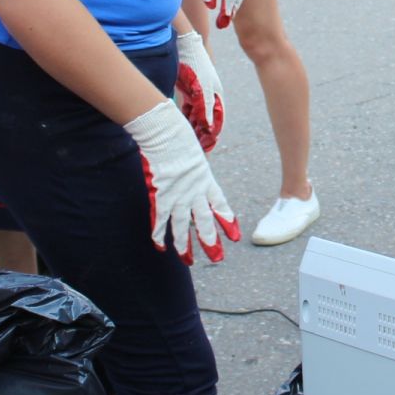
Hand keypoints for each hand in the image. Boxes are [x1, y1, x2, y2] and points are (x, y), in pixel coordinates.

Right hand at [125, 99, 239, 263]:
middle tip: (217, 258)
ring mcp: (178, 195)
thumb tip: (194, 168)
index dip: (227, 221)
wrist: (166, 134)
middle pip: (204, 221)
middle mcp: (195, 192)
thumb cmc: (179, 138)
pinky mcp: (162, 195)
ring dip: (184, 244)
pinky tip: (161, 247)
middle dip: (210, 241)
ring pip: (182, 226)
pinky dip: (160, 233)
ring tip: (188, 260)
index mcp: (206, 181)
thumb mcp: (195, 154)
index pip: (220, 205)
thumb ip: (196, 167)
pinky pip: (161, 219)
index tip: (234, 236)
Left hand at [175, 30, 225, 150]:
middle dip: (202, 135)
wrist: (187, 45)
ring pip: (196, 116)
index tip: (207, 150)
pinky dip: (185, 118)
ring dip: (193, 128)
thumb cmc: (197, 66)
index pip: (216, 122)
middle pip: (206, 121)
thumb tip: (209, 127)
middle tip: (196, 150)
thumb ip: (205, 109)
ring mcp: (198, 94)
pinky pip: (187, 108)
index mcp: (216, 97)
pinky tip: (180, 126)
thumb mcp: (202, 89)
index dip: (212, 136)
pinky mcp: (188, 90)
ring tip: (188, 142)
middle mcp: (209, 97)